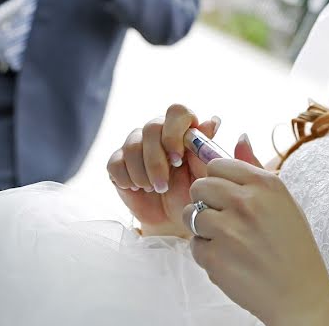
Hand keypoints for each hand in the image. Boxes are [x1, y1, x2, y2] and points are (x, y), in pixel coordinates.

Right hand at [107, 104, 216, 237]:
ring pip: (132, 146)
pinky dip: (126, 179)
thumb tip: (213, 121)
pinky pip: (115, 163)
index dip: (175, 133)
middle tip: (164, 184)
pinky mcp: (118, 160)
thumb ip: (206, 150)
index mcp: (183, 128)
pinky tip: (138, 188)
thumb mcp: (203, 175)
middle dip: (157, 161)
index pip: (177, 111)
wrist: (172, 218)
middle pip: (151, 128)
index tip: (178, 159)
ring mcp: (136, 143)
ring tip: (155, 189)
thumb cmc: (192, 193)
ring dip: (143, 173)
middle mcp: (159, 130)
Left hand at [184, 137, 328, 325]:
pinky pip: (194, 245)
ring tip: (225, 240)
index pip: (218, 164)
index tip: (226, 194)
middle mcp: (246, 202)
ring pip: (190, 214)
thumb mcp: (284, 201)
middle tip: (223, 218)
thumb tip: (239, 138)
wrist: (301, 294)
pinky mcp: (215, 258)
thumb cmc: (294, 247)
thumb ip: (256, 169)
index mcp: (266, 184)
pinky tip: (229, 260)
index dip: (218, 180)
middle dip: (205, 201)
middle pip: (200, 186)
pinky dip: (206, 254)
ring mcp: (228, 230)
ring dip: (202, 227)